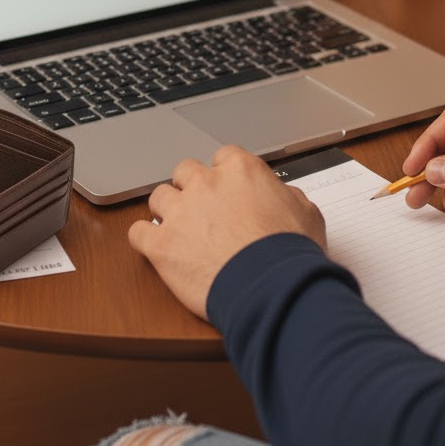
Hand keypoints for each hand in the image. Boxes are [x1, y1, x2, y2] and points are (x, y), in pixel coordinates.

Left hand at [128, 145, 327, 319]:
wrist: (274, 288)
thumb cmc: (292, 254)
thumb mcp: (307, 213)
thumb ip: (287, 196)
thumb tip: (281, 196)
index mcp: (240, 171)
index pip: (223, 157)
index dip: (224, 175)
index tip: (228, 190)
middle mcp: (205, 184)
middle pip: (185, 171)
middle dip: (192, 188)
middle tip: (202, 210)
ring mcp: (180, 213)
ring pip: (159, 197)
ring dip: (166, 211)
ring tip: (178, 229)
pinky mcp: (161, 244)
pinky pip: (138, 232)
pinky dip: (144, 239)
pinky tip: (154, 246)